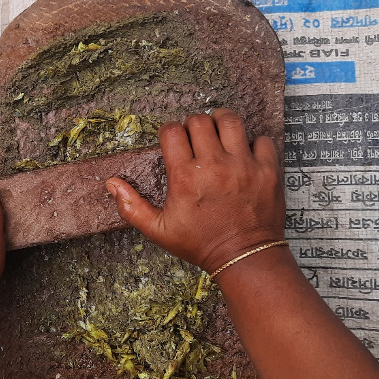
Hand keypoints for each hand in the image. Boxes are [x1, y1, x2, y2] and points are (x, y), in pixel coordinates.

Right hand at [106, 109, 285, 273]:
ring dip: (221, 122)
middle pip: (199, 121)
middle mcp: (214, 165)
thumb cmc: (201, 244)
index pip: (172, 131)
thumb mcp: (159, 231)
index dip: (169, 132)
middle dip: (193, 125)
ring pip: (231, 121)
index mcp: (185, 176)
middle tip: (195, 138)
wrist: (244, 257)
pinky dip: (253, 142)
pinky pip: (261, 139)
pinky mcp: (267, 170)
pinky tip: (245, 153)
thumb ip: (132, 206)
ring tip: (219, 132)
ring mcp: (243, 165)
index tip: (174, 141)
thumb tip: (111, 184)